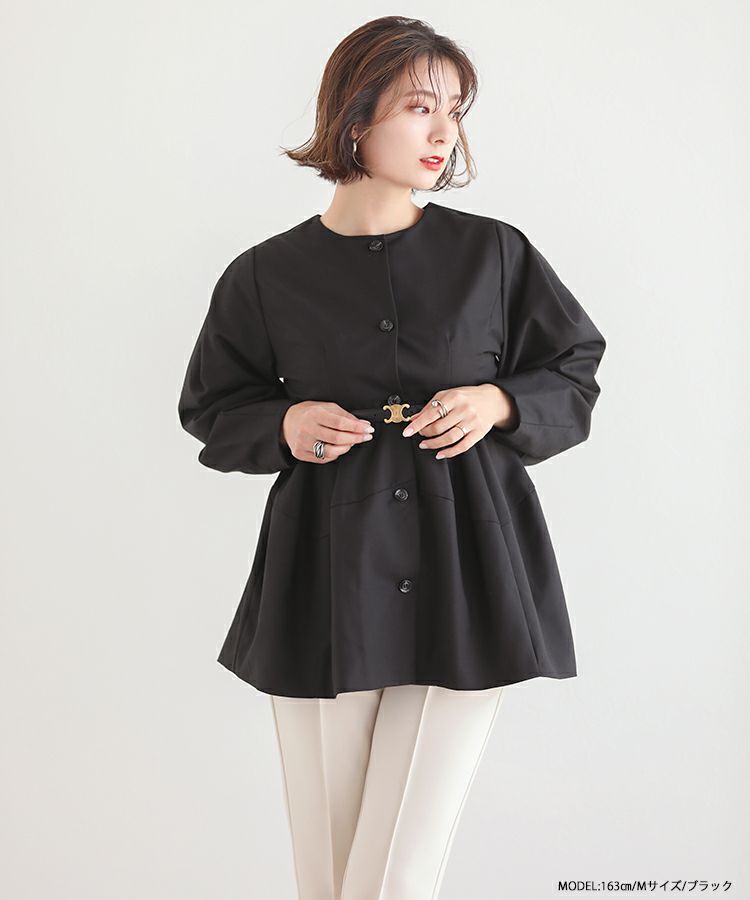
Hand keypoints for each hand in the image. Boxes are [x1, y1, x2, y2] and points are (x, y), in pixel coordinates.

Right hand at [281, 401, 374, 463]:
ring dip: (346, 448)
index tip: (368, 429)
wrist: (286, 422)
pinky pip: (323, 458)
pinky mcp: (300, 453)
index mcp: (314, 414)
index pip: (340, 423)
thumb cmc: (308, 413)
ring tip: (351, 442)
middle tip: (365, 437)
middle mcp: (307, 428)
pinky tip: (337, 447)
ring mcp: (303, 443)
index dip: (357, 427)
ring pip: (331, 452)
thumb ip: (344, 415)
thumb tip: (363, 423)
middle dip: (356, 438)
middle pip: (337, 439)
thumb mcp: (326, 407)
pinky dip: (334, 454)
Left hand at [400, 384, 517, 459]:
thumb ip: (431, 406)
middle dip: (425, 434)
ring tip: (425, 445)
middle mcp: (464, 409)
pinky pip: (462, 446)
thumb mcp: (449, 395)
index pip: (431, 413)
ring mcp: (472, 422)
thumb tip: (414, 418)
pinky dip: (449, 452)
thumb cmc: (467, 397)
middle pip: (439, 427)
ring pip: (449, 438)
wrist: (493, 400)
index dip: (417, 424)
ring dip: (434, 444)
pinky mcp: (479, 433)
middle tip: (420, 435)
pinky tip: (440, 453)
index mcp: (454, 397)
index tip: (407, 432)